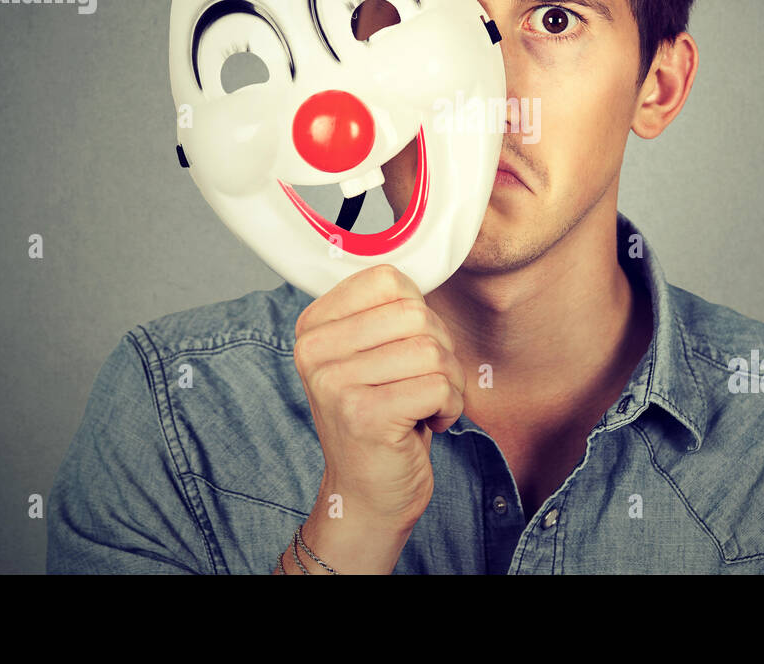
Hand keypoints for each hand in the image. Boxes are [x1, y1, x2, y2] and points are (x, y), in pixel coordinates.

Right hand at [293, 263, 466, 533]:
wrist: (367, 495)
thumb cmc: (381, 416)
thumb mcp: (371, 355)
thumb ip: (385, 311)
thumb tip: (421, 268)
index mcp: (313, 326)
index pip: (388, 279)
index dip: (418, 312)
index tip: (407, 348)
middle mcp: (314, 351)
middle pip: (415, 314)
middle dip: (441, 350)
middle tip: (424, 383)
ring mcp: (334, 384)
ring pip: (432, 350)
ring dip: (448, 382)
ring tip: (426, 404)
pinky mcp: (363, 416)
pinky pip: (438, 386)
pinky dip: (449, 407)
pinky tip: (428, 424)